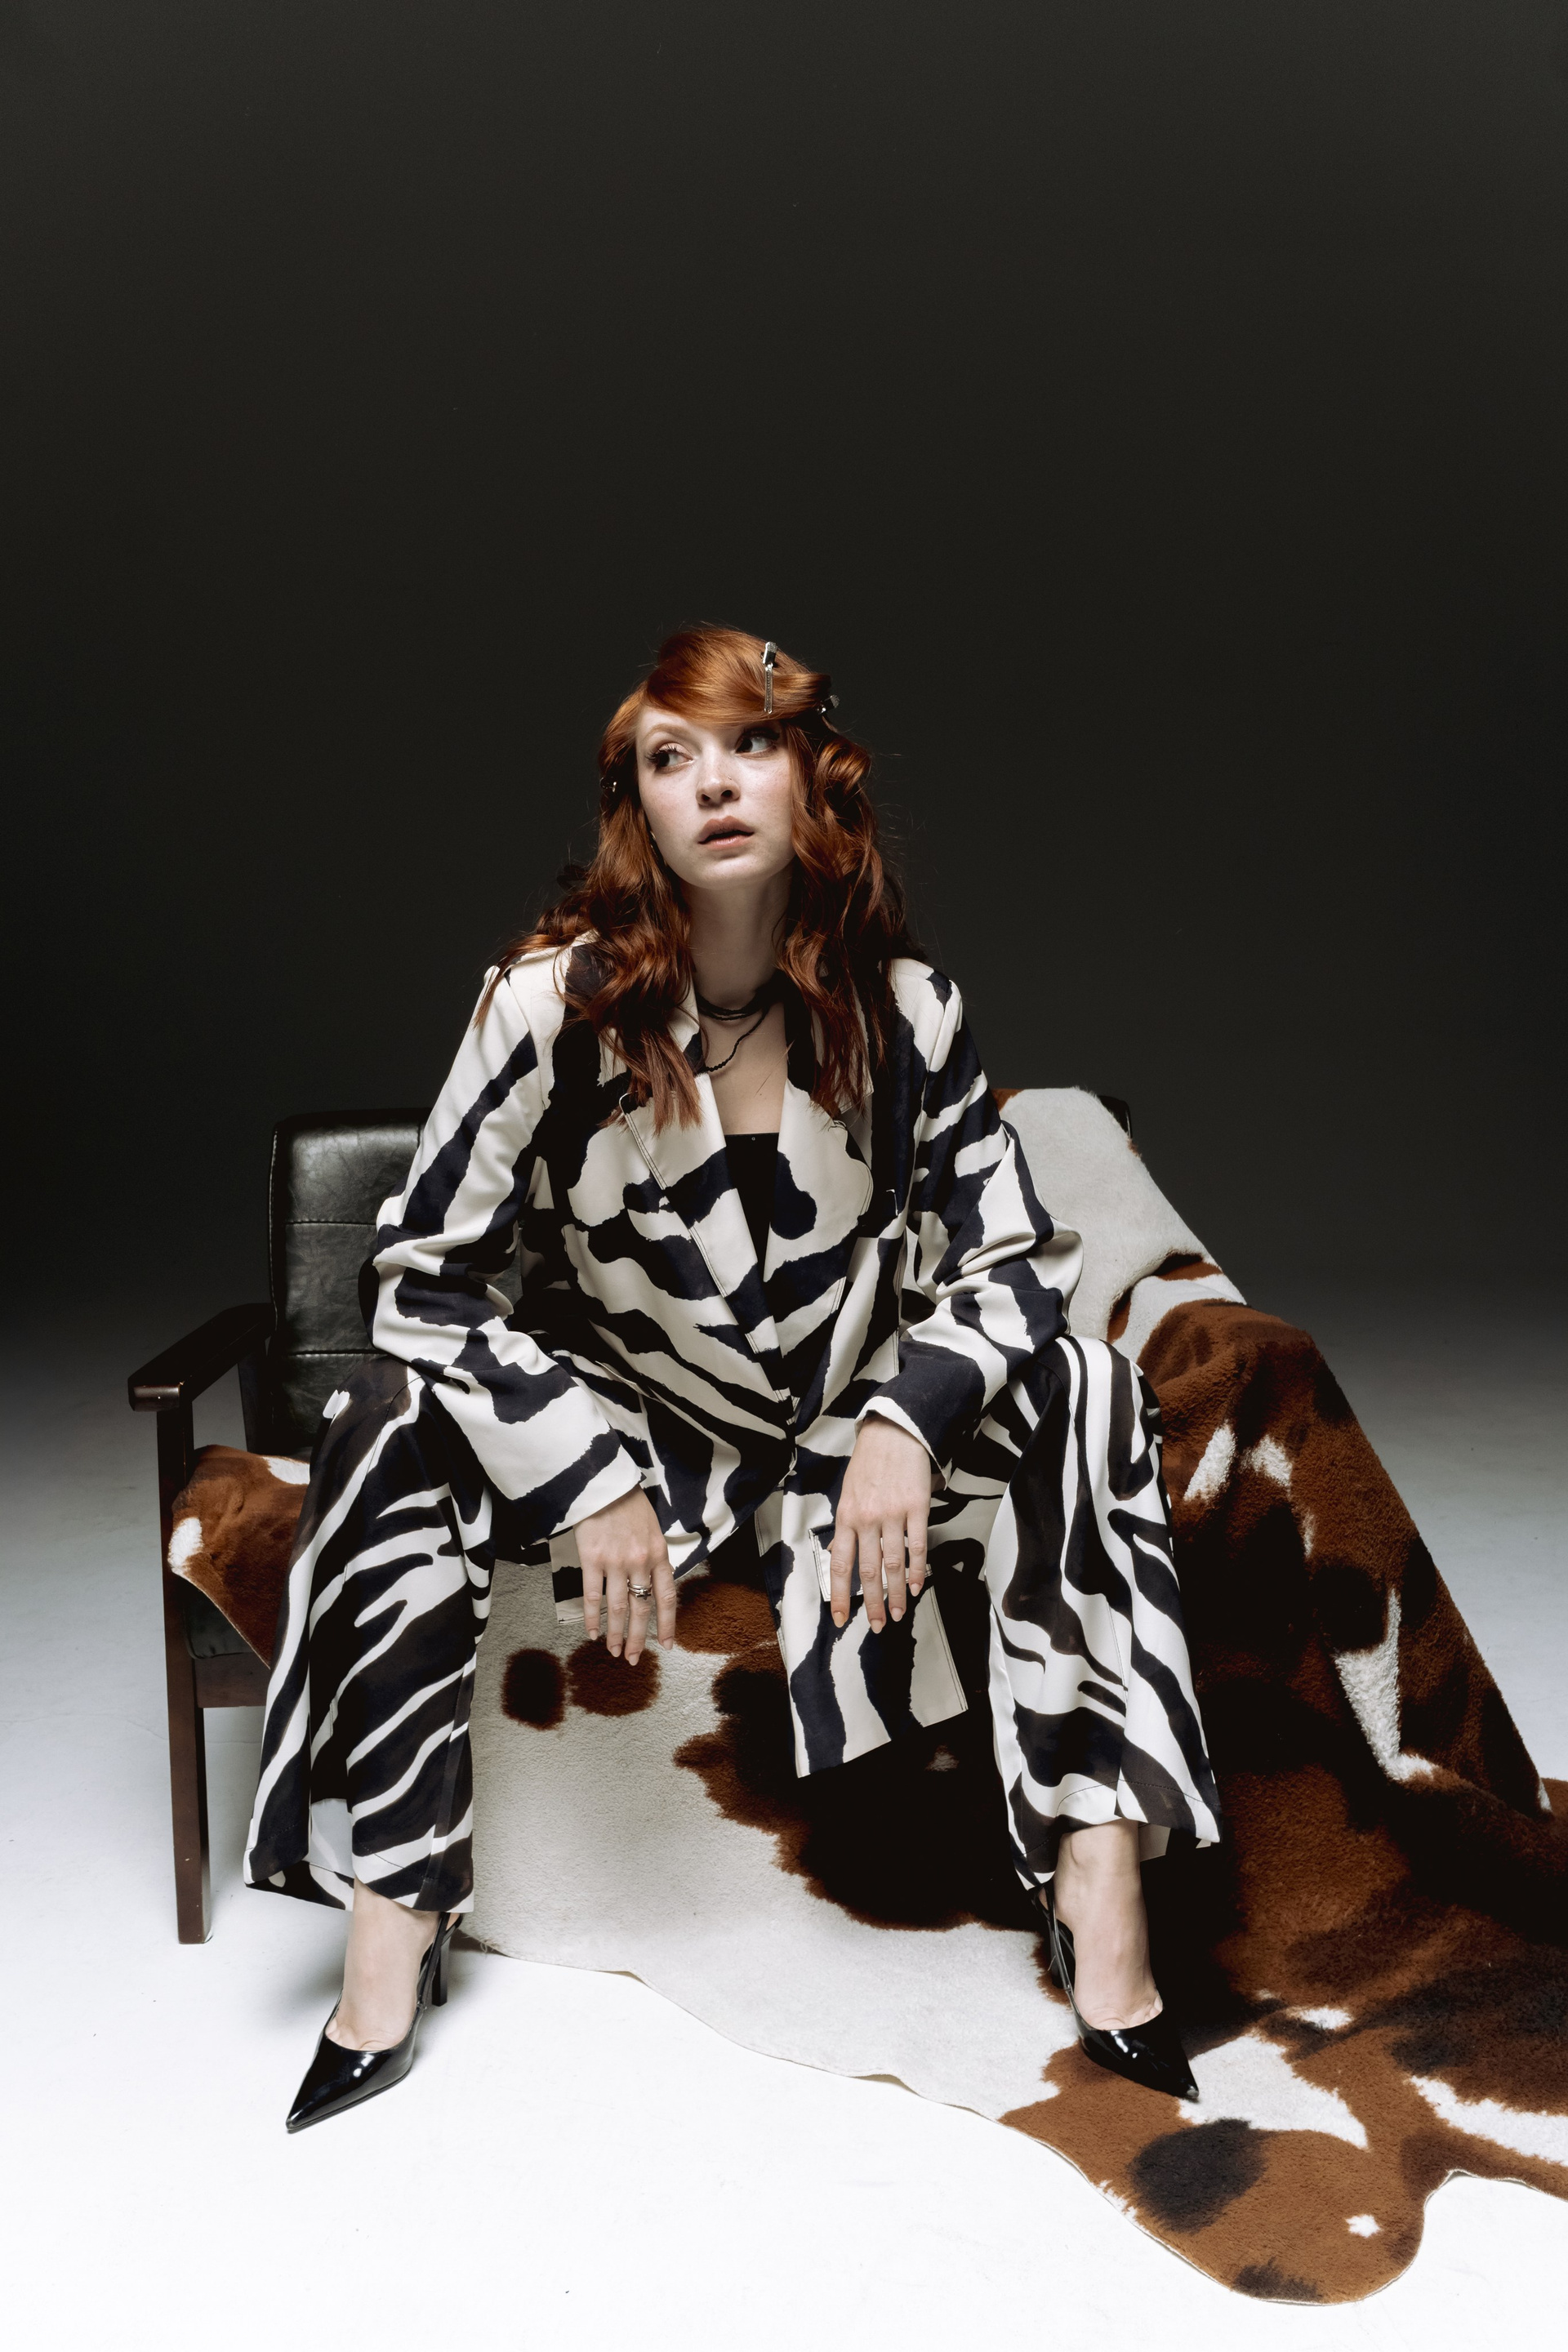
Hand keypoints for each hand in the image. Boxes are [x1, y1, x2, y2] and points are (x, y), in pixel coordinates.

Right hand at [575, 1486, 676, 1661]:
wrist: (603, 1484)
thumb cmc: (628, 1504)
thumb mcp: (652, 1529)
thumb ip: (653, 1557)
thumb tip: (651, 1583)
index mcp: (659, 1554)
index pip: (666, 1597)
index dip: (667, 1623)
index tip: (667, 1645)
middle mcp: (640, 1562)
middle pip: (642, 1608)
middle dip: (639, 1638)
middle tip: (634, 1659)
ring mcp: (616, 1562)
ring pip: (618, 1607)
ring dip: (616, 1634)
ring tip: (615, 1652)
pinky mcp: (592, 1559)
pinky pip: (592, 1596)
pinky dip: (592, 1617)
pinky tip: (592, 1633)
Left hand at [829, 1415, 931, 1631]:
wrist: (893, 1433)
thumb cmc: (869, 1464)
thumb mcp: (847, 1494)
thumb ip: (846, 1526)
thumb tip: (839, 1553)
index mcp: (846, 1517)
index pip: (840, 1565)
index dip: (841, 1595)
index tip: (842, 1618)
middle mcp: (867, 1519)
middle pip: (869, 1571)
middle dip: (873, 1603)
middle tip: (879, 1625)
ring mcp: (893, 1514)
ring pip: (894, 1563)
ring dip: (898, 1593)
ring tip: (900, 1613)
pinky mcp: (917, 1507)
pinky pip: (917, 1546)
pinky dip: (918, 1569)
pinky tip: (918, 1585)